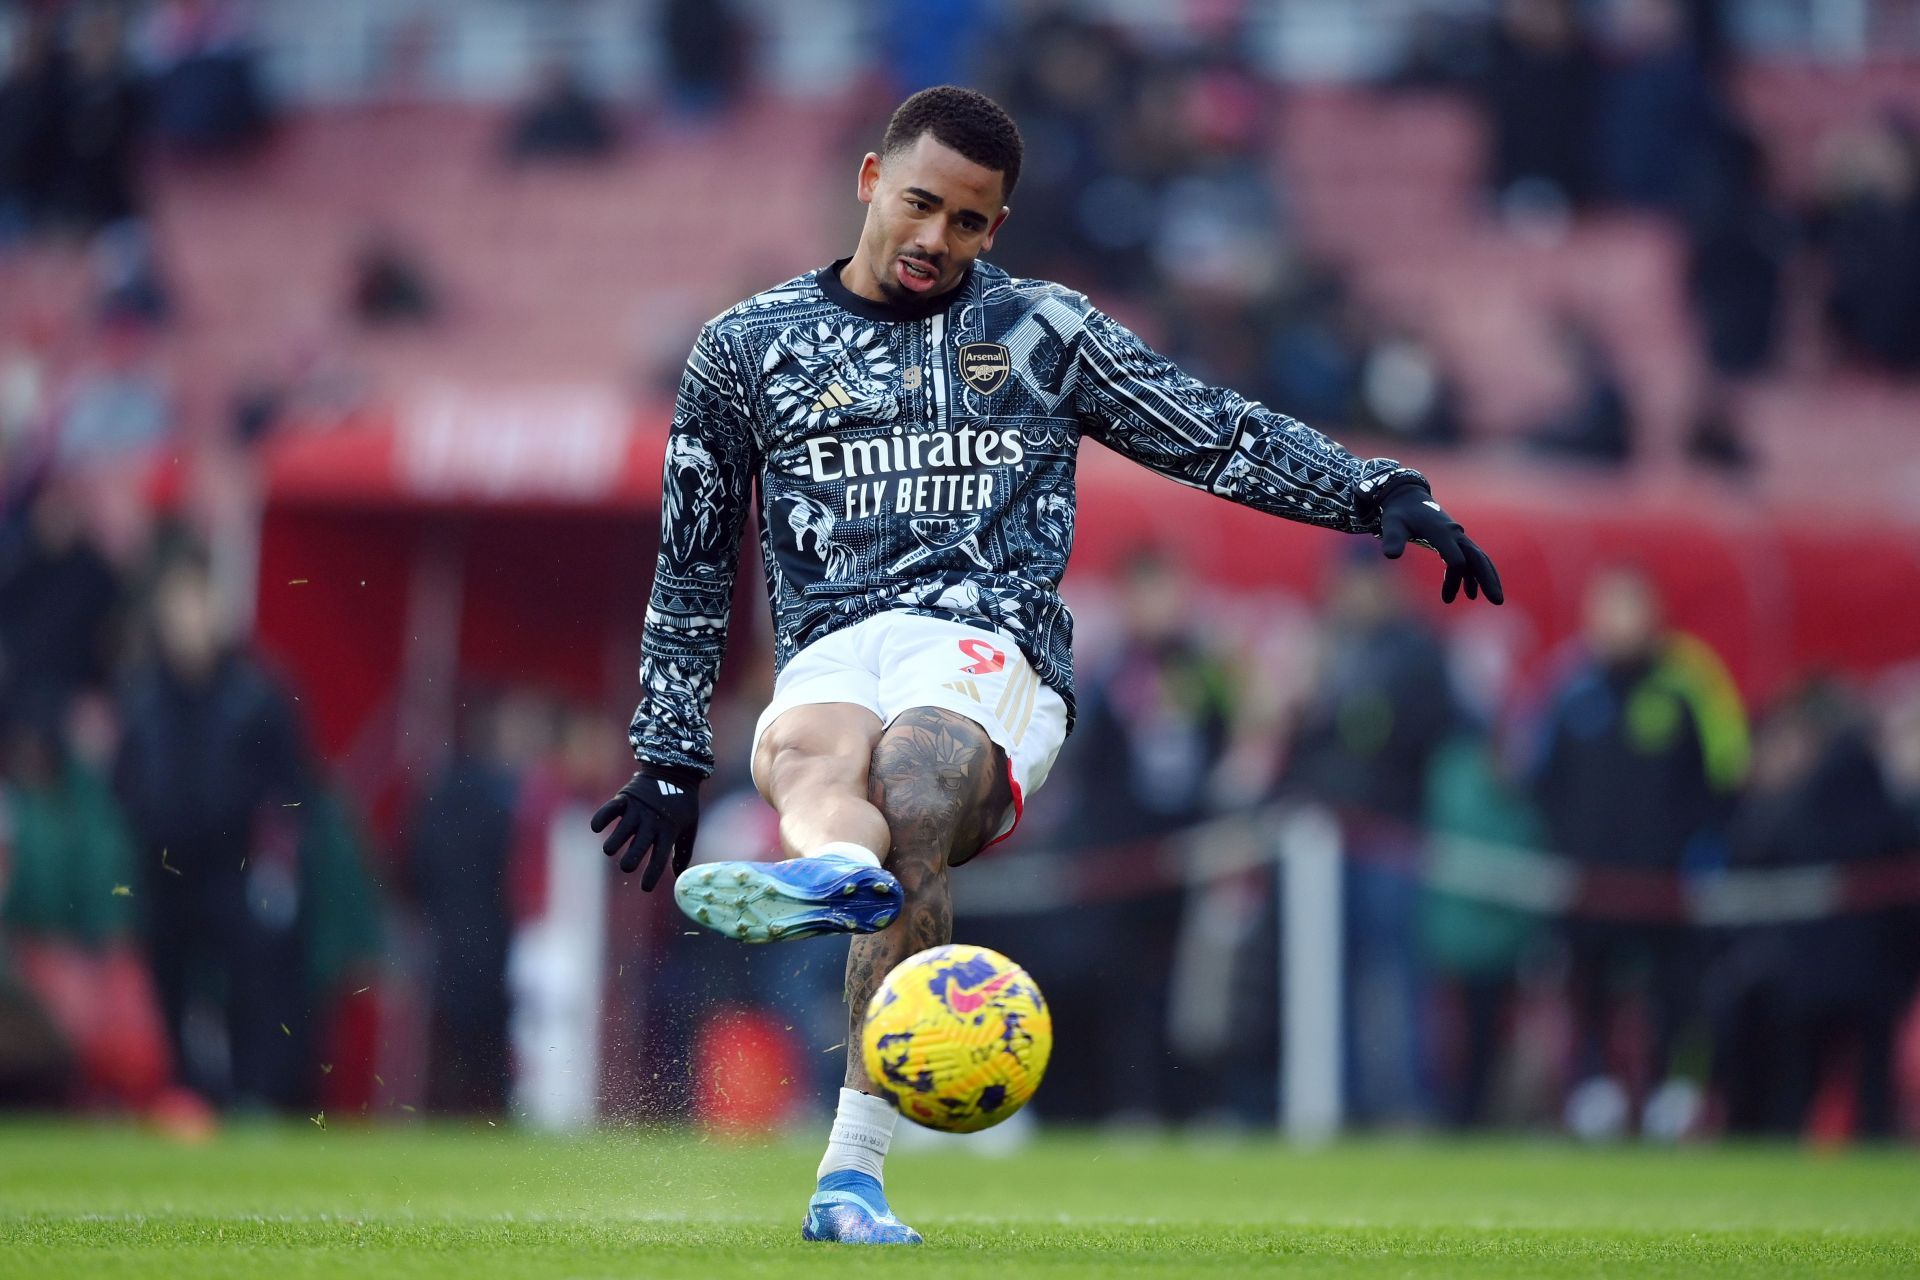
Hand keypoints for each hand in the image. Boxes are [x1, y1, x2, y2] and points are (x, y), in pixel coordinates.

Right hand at [590, 765, 702, 889]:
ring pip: (623, 829)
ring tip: (610, 850)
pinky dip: (601, 817)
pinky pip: (611, 809)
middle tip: (626, 867)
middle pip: (639, 845)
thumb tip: (679, 874)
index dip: (652, 875)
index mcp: (668, 830)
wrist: (675, 769)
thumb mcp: (689, 826)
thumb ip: (683, 851)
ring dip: (614, 842)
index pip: (660, 857)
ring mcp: (638, 809)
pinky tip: (596, 828)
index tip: (645, 889)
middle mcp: (652, 822)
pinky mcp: (626, 798)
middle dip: (630, 860)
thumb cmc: (683, 802)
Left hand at [1378, 484, 1503, 604]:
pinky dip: (1474, 575)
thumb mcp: (1392, 524)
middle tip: (1497, 602)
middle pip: (1477, 558)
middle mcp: (1455, 534)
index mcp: (1441, 533)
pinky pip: (1471, 559)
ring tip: (1495, 601)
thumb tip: (1390, 556)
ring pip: (1479, 559)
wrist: (1408, 498)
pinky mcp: (1456, 541)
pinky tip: (1470, 593)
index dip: (1454, 579)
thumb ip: (1392, 538)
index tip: (1446, 598)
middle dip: (1488, 579)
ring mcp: (1458, 537)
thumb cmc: (1399, 514)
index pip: (1456, 559)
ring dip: (1487, 578)